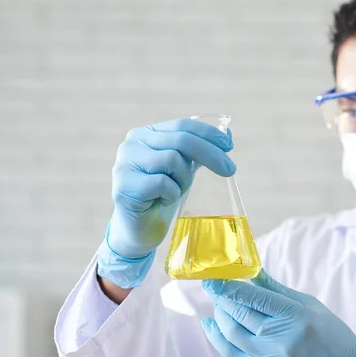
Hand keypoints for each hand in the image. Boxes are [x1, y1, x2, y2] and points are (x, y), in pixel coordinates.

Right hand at [97, 119, 235, 287]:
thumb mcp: (183, 169)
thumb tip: (228, 135)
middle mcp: (132, 144)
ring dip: (184, 179)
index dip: (208, 133)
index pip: (182, 125)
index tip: (229, 146)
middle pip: (181, 140)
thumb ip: (198, 151)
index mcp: (145, 134)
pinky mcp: (125, 187)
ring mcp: (125, 164)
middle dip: (211, 154)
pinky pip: (162, 183)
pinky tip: (163, 201)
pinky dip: (172, 193)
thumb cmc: (162, 197)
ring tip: (177, 191)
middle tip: (230, 170)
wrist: (139, 231)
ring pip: (173, 160)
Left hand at [201, 270, 355, 356]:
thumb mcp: (309, 304)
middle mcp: (281, 341)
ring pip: (230, 337)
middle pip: (238, 316)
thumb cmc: (332, 334)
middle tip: (215, 288)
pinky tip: (213, 327)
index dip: (227, 287)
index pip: (252, 298)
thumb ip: (276, 289)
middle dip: (221, 299)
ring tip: (217, 305)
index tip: (212, 278)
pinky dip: (220, 339)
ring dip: (218, 318)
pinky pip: (234, 356)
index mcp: (295, 318)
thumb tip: (251, 273)